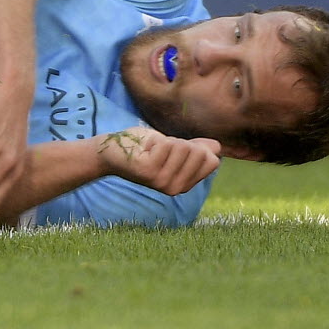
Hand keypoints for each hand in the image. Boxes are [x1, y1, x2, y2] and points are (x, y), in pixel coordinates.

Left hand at [96, 126, 220, 196]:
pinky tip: (142, 151)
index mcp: (185, 184)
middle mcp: (176, 188)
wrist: (112, 150)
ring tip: (149, 150)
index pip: (212, 160)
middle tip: (159, 150)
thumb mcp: (174, 147)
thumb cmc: (143, 147)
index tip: (173, 151)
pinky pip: (167, 144)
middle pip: (200, 152)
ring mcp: (163, 182)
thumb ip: (195, 148)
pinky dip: (154, 140)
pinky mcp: (150, 172)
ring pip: (183, 146)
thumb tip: (217, 148)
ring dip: (165, 141)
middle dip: (179, 143)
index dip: (195, 146)